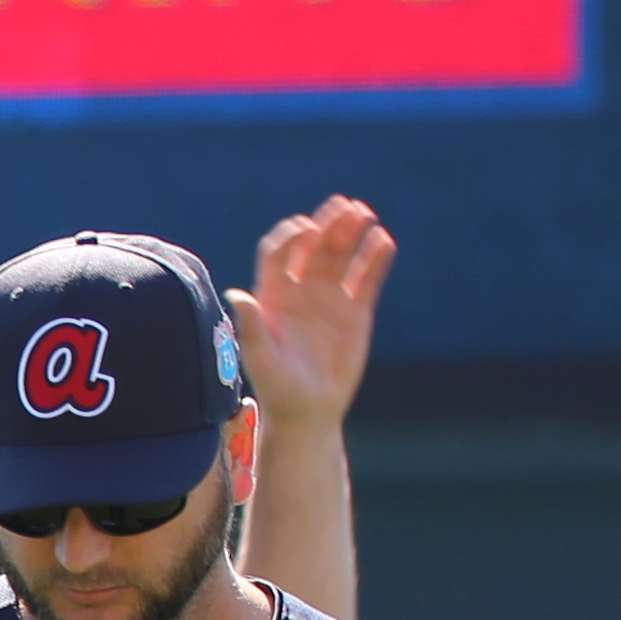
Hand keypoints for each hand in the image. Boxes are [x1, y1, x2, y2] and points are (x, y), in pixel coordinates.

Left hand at [228, 195, 396, 427]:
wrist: (309, 412)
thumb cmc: (278, 390)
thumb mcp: (262, 360)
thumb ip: (252, 327)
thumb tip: (237, 295)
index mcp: (274, 296)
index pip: (279, 254)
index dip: (290, 237)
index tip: (305, 229)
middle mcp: (302, 290)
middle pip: (314, 246)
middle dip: (327, 224)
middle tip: (343, 207)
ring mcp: (330, 298)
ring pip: (342, 255)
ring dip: (352, 232)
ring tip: (365, 214)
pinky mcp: (356, 310)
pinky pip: (368, 277)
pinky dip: (376, 258)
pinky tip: (383, 241)